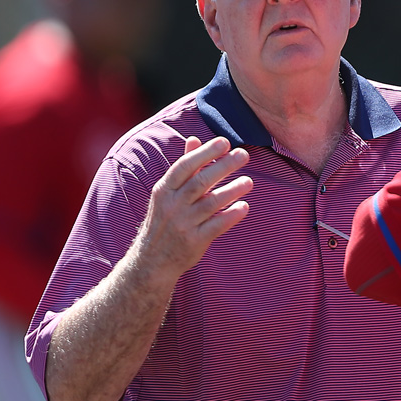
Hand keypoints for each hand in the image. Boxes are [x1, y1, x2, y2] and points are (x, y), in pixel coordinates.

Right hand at [137, 135, 252, 284]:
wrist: (152, 261)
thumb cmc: (164, 221)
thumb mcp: (166, 194)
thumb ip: (184, 168)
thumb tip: (193, 139)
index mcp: (164, 190)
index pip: (185, 166)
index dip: (205, 153)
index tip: (224, 142)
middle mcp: (172, 205)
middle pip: (200, 182)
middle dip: (223, 166)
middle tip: (244, 155)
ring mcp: (183, 224)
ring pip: (211, 203)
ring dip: (232, 191)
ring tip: (248, 182)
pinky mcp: (195, 241)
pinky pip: (216, 226)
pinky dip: (230, 216)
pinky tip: (244, 207)